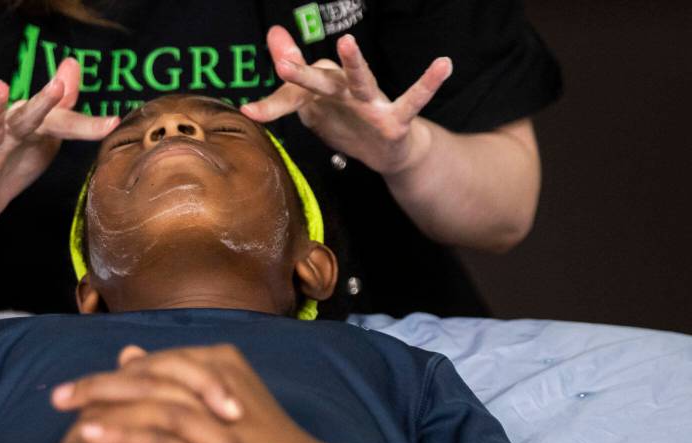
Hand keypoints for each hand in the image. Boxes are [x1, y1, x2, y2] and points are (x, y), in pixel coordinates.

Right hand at [0, 57, 117, 223]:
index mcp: (32, 126)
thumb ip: (65, 109)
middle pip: (29, 116)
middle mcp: (10, 132)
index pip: (63, 123)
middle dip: (43, 102)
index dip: (88, 125)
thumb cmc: (16, 158)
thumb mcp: (44, 135)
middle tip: (58, 87)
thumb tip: (72, 65)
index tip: (114, 123)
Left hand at [53, 345, 346, 442]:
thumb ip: (174, 389)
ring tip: (68, 417)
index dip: (110, 375)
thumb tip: (128, 355)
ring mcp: (222, 405)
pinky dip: (128, 434)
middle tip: (57, 397)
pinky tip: (99, 441)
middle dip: (99, 385)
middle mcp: (220, 373)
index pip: (153, 362)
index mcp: (219, 360)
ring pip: (153, 398)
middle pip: (148, 373)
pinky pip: (166, 432)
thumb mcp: (213, 415)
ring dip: (107, 407)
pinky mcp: (223, 438)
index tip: (72, 388)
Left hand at [242, 26, 451, 175]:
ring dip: (354, 63)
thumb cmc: (348, 122)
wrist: (386, 151)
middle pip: (321, 82)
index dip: (272, 104)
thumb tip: (272, 43)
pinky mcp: (394, 119)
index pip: (294, 96)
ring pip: (360, 82)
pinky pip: (413, 100)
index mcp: (324, 93)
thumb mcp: (315, 107)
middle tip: (283, 64)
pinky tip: (443, 66)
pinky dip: (428, 84)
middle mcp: (346, 93)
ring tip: (347, 43)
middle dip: (302, 74)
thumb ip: (289, 85)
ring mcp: (371, 104)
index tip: (249, 111)